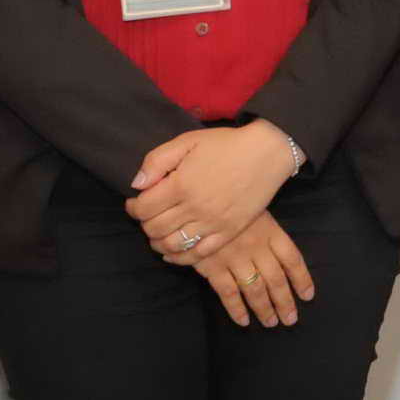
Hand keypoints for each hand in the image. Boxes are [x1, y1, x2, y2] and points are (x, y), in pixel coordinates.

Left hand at [129, 120, 302, 261]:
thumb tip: (136, 184)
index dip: (133, 207)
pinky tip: (173, 251)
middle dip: (144, 224)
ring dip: (158, 242)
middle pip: (154, 229)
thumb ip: (156, 161)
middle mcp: (194, 208)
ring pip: (172, 245)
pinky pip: (198, 255)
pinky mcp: (228, 233)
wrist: (266, 153)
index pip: (143, 209)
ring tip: (158, 234)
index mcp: (181, 185)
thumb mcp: (187, 141)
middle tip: (148, 216)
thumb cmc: (226, 144)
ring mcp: (212, 224)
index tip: (136, 202)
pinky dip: (180, 257)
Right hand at [195, 212, 313, 328]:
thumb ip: (269, 233)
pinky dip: (236, 309)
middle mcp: (256, 247)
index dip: (302, 280)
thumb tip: (285, 260)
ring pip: (255, 290)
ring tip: (271, 323)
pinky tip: (244, 321)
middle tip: (290, 319)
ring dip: (264, 309)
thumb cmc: (230, 204)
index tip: (307, 296)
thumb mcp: (256, 211)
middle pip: (276, 280)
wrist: (196, 203)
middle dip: (284, 302)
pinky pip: (228, 293)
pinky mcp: (213, 266)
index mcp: (270, 232)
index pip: (293, 259)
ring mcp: (235, 258)